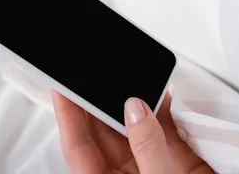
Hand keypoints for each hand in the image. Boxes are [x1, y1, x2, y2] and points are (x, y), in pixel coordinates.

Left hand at [52, 91, 213, 173]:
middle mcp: (127, 172)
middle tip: (95, 74)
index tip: (61, 87)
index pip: (79, 146)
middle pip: (104, 130)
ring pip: (132, 123)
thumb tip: (134, 108)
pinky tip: (161, 91)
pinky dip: (163, 105)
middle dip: (99, 100)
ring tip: (125, 77)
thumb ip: (147, 146)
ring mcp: (152, 161)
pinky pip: (163, 123)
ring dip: (131, 100)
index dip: (68, 116)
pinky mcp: (177, 153)